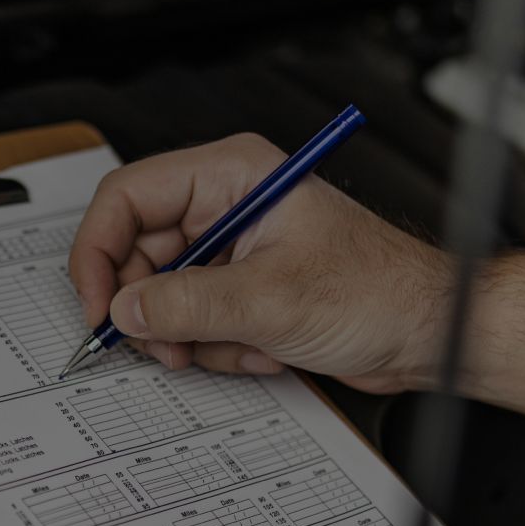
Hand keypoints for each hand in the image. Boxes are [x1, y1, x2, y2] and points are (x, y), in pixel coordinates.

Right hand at [70, 134, 524, 424]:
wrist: (427, 332)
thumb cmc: (381, 291)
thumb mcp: (272, 300)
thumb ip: (187, 304)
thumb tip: (125, 310)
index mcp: (232, 176)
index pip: (128, 198)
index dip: (99, 252)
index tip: (97, 304)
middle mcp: (225, 206)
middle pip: (137, 255)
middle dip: (152, 310)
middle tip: (168, 344)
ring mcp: (231, 251)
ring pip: (162, 297)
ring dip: (193, 335)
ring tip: (242, 344)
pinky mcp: (239, 289)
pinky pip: (193, 322)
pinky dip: (219, 347)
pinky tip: (263, 349)